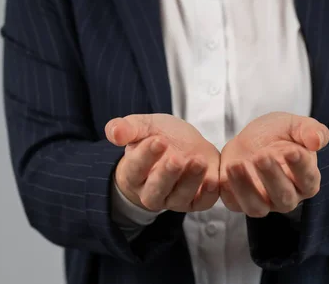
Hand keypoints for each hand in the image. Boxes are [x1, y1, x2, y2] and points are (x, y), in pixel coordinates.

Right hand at [105, 114, 219, 212]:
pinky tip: (214, 180)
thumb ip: (127, 128)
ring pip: (180, 197)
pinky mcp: (196, 200)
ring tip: (198, 162)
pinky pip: (202, 203)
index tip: (158, 141)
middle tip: (176, 158)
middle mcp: (151, 192)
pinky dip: (209, 194)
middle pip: (155, 190)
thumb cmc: (159, 136)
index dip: (145, 156)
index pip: (135, 169)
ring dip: (190, 182)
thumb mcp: (143, 126)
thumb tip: (114, 132)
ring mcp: (174, 198)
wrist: (183, 145)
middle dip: (166, 175)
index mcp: (134, 173)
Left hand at [219, 112, 328, 216]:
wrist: (250, 138)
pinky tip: (223, 172)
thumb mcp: (294, 125)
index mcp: (307, 179)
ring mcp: (264, 203)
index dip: (301, 166)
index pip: (308, 178)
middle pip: (284, 197)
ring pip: (257, 207)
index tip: (292, 150)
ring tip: (236, 164)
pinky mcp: (239, 202)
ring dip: (246, 188)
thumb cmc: (278, 133)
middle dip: (272, 177)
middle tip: (261, 156)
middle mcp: (288, 197)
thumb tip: (318, 141)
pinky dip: (228, 191)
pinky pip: (234, 204)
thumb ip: (310, 130)